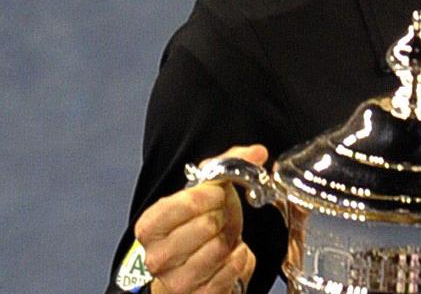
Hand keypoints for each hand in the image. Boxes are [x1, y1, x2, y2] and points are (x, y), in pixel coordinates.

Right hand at [135, 144, 267, 293]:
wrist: (197, 267)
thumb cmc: (196, 228)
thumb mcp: (206, 192)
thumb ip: (230, 163)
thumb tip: (256, 152)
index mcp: (150, 226)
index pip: (184, 203)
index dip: (210, 195)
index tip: (217, 194)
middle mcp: (157, 257)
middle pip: (207, 224)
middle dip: (223, 217)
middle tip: (220, 219)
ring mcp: (176, 281)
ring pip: (220, 247)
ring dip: (231, 238)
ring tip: (222, 237)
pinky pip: (233, 268)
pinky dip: (240, 258)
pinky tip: (230, 254)